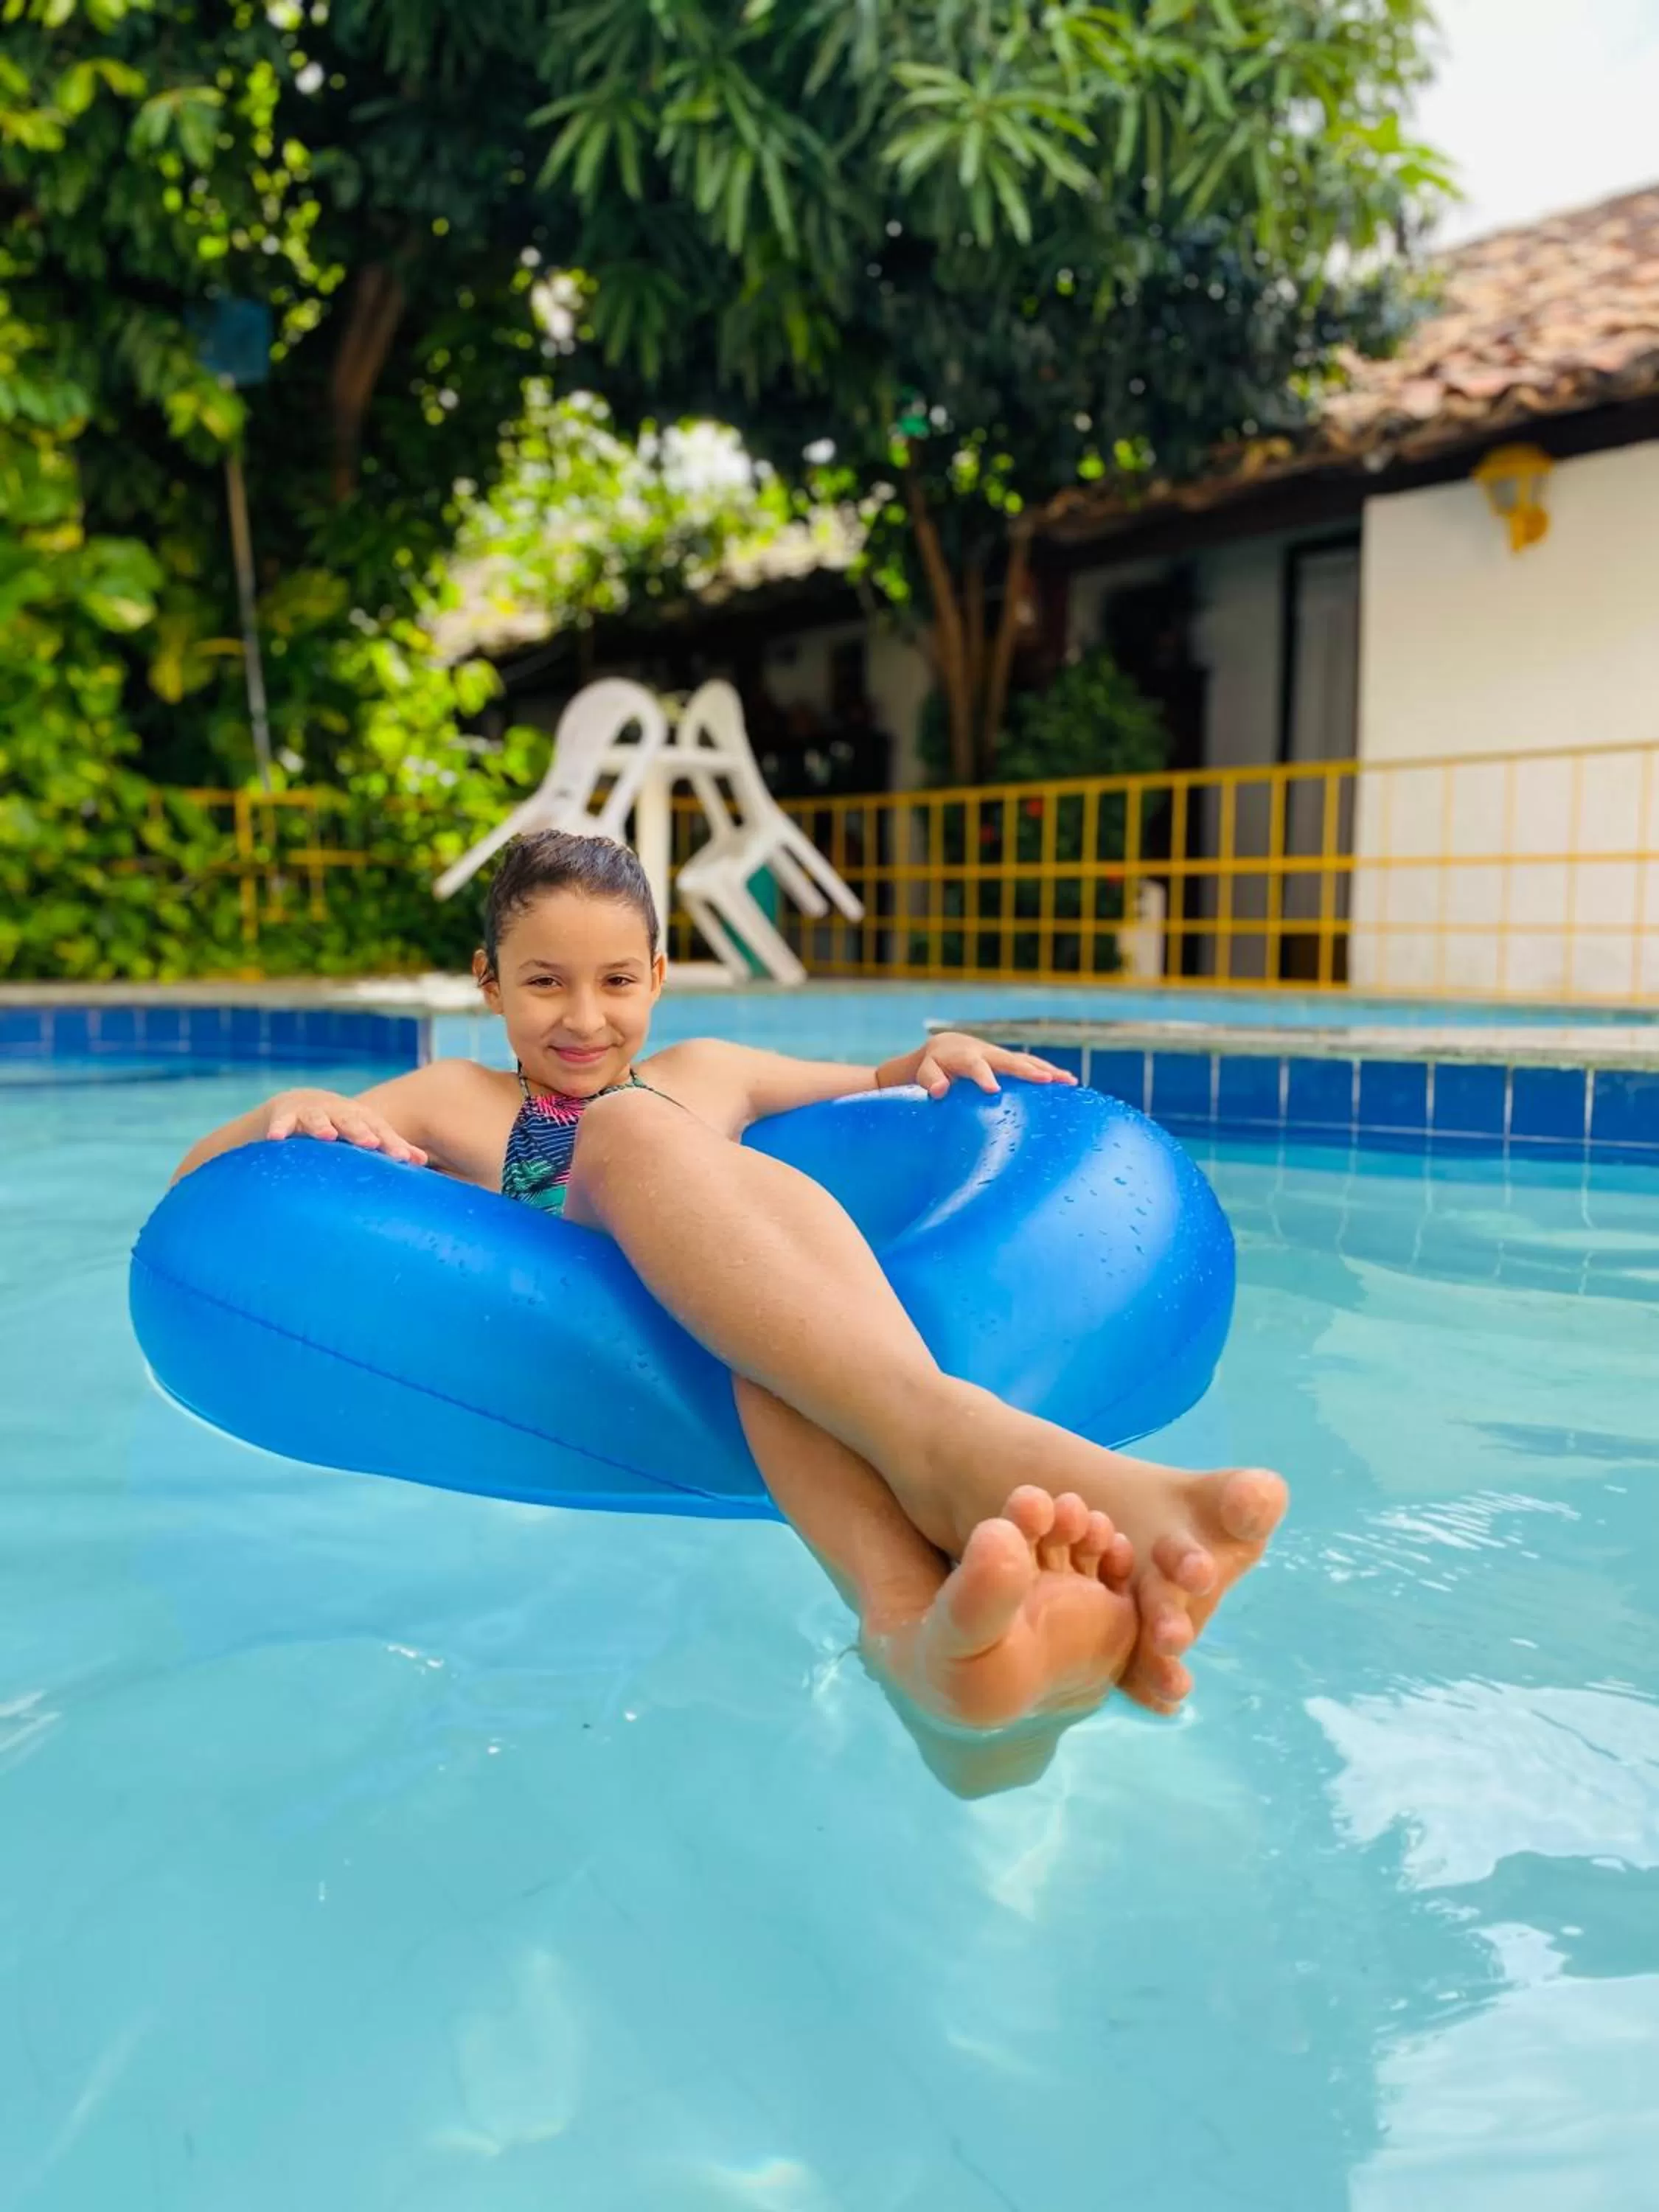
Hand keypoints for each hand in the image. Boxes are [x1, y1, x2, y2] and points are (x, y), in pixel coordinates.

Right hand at [263, 1088, 427, 1164]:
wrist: (298, 1104)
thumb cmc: (341, 1126)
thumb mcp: (364, 1132)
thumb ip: (390, 1145)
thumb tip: (422, 1162)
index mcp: (362, 1118)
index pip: (379, 1131)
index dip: (392, 1144)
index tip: (403, 1158)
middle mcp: (339, 1112)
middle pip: (352, 1121)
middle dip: (360, 1131)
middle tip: (371, 1143)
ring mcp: (311, 1112)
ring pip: (318, 1117)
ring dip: (322, 1125)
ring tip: (326, 1136)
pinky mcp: (284, 1115)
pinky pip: (281, 1123)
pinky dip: (279, 1128)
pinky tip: (275, 1138)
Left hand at [878, 1032, 1079, 1100]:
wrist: (946, 1046)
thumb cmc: (934, 1065)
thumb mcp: (926, 1071)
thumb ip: (931, 1080)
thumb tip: (939, 1090)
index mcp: (966, 1056)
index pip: (976, 1066)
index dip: (985, 1076)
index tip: (994, 1090)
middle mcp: (988, 1053)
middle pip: (1011, 1061)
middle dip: (1029, 1071)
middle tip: (1048, 1081)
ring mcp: (1002, 1056)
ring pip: (1027, 1061)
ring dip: (1049, 1070)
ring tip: (1070, 1081)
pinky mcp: (1011, 1061)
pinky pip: (1032, 1065)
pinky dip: (1050, 1072)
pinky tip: (1069, 1083)